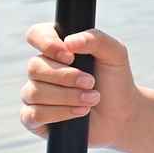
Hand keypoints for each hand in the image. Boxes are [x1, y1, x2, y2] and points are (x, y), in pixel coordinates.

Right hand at [20, 23, 139, 148]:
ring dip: (68, 96)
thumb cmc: (114, 79)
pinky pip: (33, 115)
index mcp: (57, 48)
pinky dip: (59, 113)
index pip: (36, 34)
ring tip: (92, 99)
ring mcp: (34, 93)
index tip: (70, 56)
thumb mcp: (115, 54)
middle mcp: (41, 69)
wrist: (120, 113)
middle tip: (91, 82)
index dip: (47, 43)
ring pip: (34, 92)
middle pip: (34, 67)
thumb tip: (68, 42)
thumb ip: (96, 40)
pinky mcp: (33, 118)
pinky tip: (80, 112)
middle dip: (66, 77)